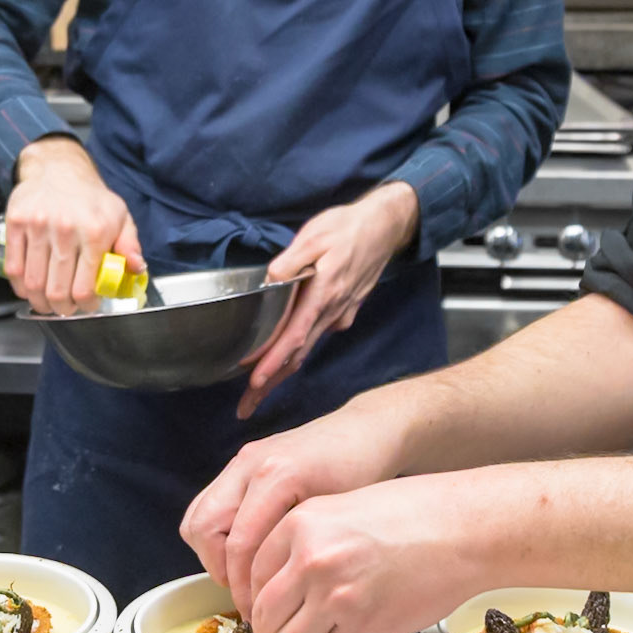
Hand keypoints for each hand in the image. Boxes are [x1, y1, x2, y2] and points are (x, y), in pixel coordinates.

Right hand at [5, 137, 143, 314]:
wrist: (59, 170)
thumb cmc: (91, 199)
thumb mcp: (121, 217)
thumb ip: (130, 245)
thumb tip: (137, 269)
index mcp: (95, 232)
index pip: (85, 285)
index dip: (86, 304)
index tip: (88, 306)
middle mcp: (66, 230)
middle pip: (56, 289)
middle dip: (62, 308)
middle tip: (66, 310)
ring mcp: (37, 227)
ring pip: (33, 283)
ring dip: (40, 302)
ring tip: (48, 304)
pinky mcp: (16, 224)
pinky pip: (14, 267)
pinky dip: (20, 287)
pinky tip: (30, 290)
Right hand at [180, 396, 406, 620]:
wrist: (369, 428)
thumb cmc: (364, 470)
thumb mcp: (336, 514)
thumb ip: (298, 547)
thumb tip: (272, 595)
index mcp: (276, 475)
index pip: (238, 543)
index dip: (243, 586)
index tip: (257, 612)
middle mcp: (250, 464)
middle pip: (203, 528)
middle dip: (220, 569)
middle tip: (246, 593)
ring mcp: (242, 459)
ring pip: (198, 515)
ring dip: (212, 551)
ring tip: (244, 574)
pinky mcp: (242, 462)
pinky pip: (210, 502)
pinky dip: (217, 532)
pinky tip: (248, 549)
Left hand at [235, 182, 419, 418]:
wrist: (387, 224)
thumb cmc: (350, 226)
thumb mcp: (316, 235)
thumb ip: (291, 259)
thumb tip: (270, 279)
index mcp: (324, 293)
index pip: (294, 337)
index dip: (273, 363)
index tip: (254, 385)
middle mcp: (333, 311)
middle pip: (298, 354)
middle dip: (270, 384)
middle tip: (246, 408)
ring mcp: (341, 313)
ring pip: (307, 348)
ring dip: (283, 370)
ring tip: (259, 390)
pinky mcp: (346, 309)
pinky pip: (319, 334)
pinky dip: (299, 349)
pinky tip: (287, 354)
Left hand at [247, 473, 486, 632]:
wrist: (465, 527)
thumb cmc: (417, 512)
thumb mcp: (348, 506)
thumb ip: (309, 538)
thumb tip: (279, 582)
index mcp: (302, 522)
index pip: (252, 575)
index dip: (263, 597)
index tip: (276, 605)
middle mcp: (311, 558)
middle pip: (264, 617)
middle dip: (278, 628)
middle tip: (299, 624)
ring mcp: (335, 594)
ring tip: (334, 624)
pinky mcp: (361, 625)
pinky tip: (364, 621)